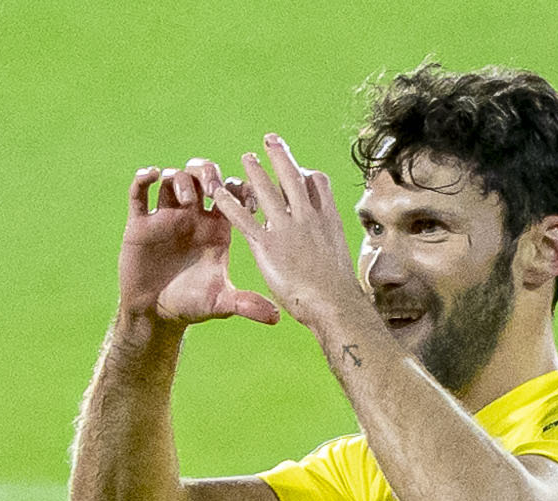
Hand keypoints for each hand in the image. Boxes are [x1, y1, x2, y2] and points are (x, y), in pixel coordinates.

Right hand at [117, 163, 279, 326]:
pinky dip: (143, 178)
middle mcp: (192, 217)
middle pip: (202, 176)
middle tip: (213, 189)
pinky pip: (138, 192)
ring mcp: (165, 217)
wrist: (155, 315)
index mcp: (216, 228)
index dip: (239, 188)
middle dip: (208, 173)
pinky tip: (151, 175)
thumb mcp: (220, 304)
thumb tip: (276, 317)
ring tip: (188, 200)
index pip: (231, 193)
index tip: (245, 198)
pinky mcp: (140, 223)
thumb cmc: (190, 306)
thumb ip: (247, 304)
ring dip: (181, 179)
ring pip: (172, 178)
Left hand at [203, 135, 371, 333]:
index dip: (307, 173)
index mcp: (327, 218)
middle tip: (270, 140)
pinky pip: (243, 218)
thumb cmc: (339, 290)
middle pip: (293, 177)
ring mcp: (287, 228)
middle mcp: (308, 217)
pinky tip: (218, 193)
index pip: (318, 182)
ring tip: (245, 158)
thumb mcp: (339, 256)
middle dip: (281, 156)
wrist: (335, 304)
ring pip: (267, 190)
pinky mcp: (268, 245)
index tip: (300, 170)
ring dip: (254, 171)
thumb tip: (320, 241)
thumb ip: (326, 241)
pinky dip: (229, 203)